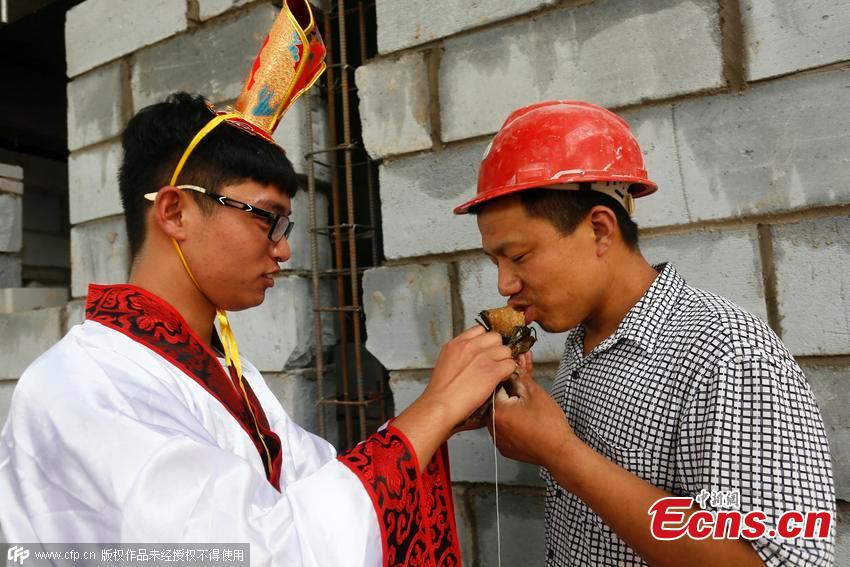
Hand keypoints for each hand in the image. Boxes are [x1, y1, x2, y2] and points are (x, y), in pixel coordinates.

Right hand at [422, 325, 516, 426]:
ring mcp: (482, 357)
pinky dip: (508, 373)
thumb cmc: (440, 392)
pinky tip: (500, 380)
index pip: (479, 330)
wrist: (440, 405)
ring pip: (506, 351)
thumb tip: (471, 357)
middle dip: (496, 349)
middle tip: (493, 363)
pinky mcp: (492, 371)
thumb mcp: (445, 363)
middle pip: (495, 337)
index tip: (485, 351)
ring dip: (504, 361)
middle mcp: (470, 346)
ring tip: (497, 373)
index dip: (485, 342)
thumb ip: (459, 355)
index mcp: (456, 343)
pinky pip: (510, 365)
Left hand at [488, 352, 575, 467]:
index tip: (518, 372)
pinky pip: (506, 429)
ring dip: (513, 405)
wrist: (560, 451)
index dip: (510, 376)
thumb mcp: (535, 392)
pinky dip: (514, 421)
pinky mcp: (505, 448)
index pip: (498, 386)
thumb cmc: (549, 424)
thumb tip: (512, 367)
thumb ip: (519, 376)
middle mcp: (492, 426)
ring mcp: (498, 439)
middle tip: (526, 382)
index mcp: (496, 411)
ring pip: (503, 415)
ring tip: (528, 400)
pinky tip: (527, 415)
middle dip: (513, 389)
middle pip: (499, 400)